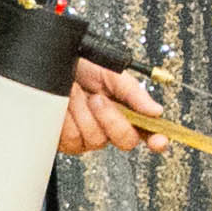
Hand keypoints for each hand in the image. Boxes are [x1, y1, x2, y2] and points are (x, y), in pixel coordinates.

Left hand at [56, 57, 172, 157]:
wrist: (53, 68)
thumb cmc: (83, 68)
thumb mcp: (111, 73)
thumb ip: (134, 93)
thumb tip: (156, 111)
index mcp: (127, 112)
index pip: (148, 132)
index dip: (156, 139)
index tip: (159, 141)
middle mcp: (110, 129)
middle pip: (125, 140)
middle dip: (111, 118)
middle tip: (97, 98)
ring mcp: (89, 138)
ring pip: (96, 139)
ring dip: (84, 112)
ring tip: (76, 94)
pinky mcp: (68, 142)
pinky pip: (73, 138)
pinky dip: (67, 118)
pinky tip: (65, 106)